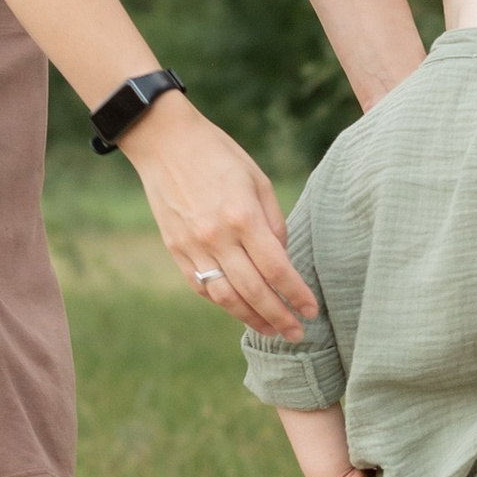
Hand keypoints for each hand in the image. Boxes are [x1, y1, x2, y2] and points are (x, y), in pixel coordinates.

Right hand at [121, 93, 315, 336]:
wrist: (166, 143)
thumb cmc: (219, 155)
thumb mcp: (258, 180)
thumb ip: (274, 223)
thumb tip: (283, 260)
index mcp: (243, 216)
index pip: (276, 268)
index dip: (296, 294)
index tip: (311, 311)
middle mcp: (217, 237)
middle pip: (253, 290)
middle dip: (278, 316)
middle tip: (297, 333)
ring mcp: (192, 247)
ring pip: (225, 297)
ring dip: (251, 318)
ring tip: (272, 330)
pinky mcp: (175, 250)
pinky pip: (201, 287)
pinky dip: (222, 303)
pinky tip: (240, 310)